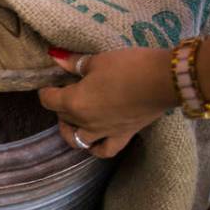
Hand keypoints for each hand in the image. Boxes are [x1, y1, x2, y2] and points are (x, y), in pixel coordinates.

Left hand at [37, 47, 177, 157]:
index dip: (46, 91)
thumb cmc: (128, 66)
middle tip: (66, 92)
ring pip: (77, 140)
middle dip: (59, 106)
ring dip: (71, 131)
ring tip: (74, 119)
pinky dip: (96, 148)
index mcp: (75, 101)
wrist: (163, 80)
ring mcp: (103, 132)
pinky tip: (96, 140)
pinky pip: (104, 151)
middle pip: (62, 117)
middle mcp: (85, 121)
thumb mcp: (98, 60)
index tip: (50, 83)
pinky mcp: (123, 136)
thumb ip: (75, 63)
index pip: (48, 100)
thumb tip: (56, 58)